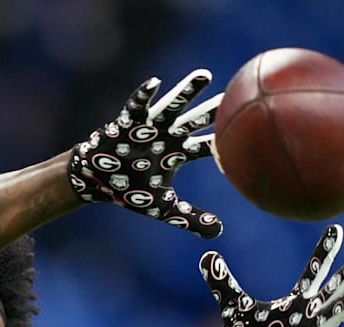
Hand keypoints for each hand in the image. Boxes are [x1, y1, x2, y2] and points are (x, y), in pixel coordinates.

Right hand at [68, 69, 223, 238]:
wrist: (98, 181)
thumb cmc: (130, 190)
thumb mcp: (164, 209)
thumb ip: (191, 218)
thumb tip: (218, 234)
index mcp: (177, 152)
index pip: (206, 147)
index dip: (222, 145)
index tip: (245, 139)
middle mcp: (167, 135)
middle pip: (195, 121)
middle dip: (212, 110)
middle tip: (234, 95)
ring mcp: (148, 127)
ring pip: (172, 107)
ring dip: (187, 92)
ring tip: (205, 76)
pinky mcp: (126, 123)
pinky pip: (136, 107)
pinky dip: (144, 96)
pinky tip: (155, 83)